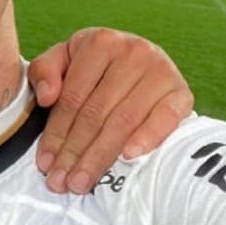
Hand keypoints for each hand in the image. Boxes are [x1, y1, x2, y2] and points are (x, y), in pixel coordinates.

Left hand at [28, 27, 192, 193]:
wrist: (142, 58)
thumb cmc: (96, 65)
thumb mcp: (64, 58)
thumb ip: (44, 72)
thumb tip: (46, 97)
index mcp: (99, 42)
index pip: (72, 98)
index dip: (56, 133)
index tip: (44, 163)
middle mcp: (132, 52)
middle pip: (96, 113)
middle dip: (74, 152)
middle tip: (61, 182)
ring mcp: (160, 70)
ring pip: (123, 121)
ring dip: (100, 156)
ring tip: (81, 182)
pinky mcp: (181, 91)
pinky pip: (164, 118)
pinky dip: (147, 137)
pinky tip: (128, 157)